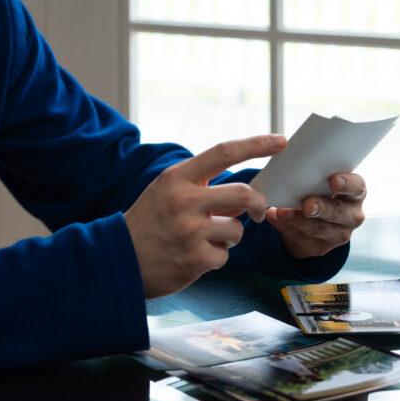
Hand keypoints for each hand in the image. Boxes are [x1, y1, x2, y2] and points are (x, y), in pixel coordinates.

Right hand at [124, 135, 280, 298]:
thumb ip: (202, 188)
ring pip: (236, 230)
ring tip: (205, 239)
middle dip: (258, 204)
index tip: (281, 140)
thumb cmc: (149, 222)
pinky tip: (194, 257)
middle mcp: (184, 200)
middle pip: (243, 193)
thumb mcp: (167, 192)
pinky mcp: (195, 259)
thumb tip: (244, 195)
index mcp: (177, 177)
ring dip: (229, 237)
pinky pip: (225, 255)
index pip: (224, 152)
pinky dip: (216, 257)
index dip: (256, 145)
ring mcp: (190, 231)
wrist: (118, 258)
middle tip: (257, 211)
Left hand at [266, 173, 366, 259]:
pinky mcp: (321, 248)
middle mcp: (352, 215)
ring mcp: (339, 234)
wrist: (313, 218)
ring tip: (281, 211)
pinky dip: (286, 227)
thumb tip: (288, 157)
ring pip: (319, 229)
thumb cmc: (318, 188)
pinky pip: (302, 239)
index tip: (334, 180)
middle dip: (321, 208)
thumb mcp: (321, 178)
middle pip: (339, 212)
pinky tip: (275, 217)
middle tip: (307, 205)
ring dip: (298, 220)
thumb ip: (313, 171)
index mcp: (356, 192)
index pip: (357, 187)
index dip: (347, 184)